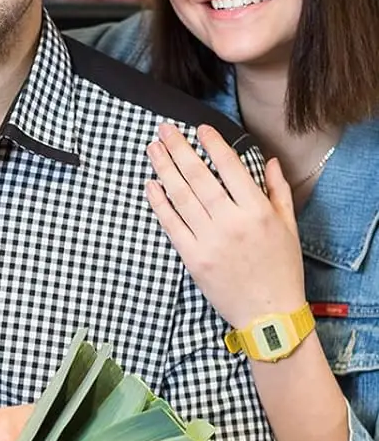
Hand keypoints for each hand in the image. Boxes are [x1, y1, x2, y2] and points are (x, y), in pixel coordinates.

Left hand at [144, 122, 306, 330]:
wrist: (268, 313)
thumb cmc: (281, 269)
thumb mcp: (289, 227)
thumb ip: (277, 191)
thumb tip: (269, 161)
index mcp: (258, 211)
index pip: (231, 168)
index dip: (213, 145)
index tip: (199, 128)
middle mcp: (232, 222)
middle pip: (199, 178)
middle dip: (179, 150)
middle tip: (163, 130)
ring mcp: (209, 240)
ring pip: (181, 197)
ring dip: (164, 170)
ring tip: (153, 149)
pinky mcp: (192, 258)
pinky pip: (171, 224)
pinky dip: (159, 203)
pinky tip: (151, 184)